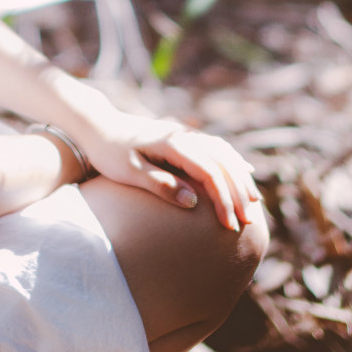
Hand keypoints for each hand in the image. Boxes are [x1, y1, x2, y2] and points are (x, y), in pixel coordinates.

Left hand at [79, 111, 261, 231]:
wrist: (99, 127)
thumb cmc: (109, 153)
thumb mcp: (129, 172)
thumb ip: (160, 185)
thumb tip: (193, 202)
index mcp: (173, 143)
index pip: (209, 171)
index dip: (223, 199)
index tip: (228, 225)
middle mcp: (184, 135)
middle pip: (223, 162)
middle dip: (238, 192)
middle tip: (247, 222)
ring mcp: (186, 134)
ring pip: (224, 153)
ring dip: (240, 177)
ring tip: (252, 202)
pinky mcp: (184, 138)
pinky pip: (216, 148)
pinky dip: (232, 161)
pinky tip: (244, 171)